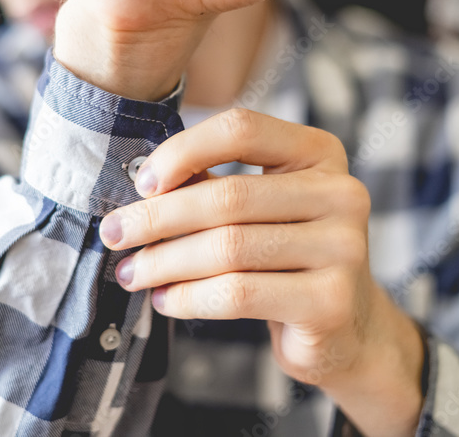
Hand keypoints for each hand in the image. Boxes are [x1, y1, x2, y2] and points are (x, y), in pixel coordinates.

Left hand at [99, 109, 423, 436]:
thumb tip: (141, 181)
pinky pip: (238, 295)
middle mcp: (342, 192)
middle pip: (228, 195)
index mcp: (319, 153)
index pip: (241, 129)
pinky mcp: (331, 302)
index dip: (183, 150)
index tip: (142, 183)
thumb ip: (213, 182)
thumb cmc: (284, 256)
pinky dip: (189, 298)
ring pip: (228, 249)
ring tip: (132, 273)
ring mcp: (344, 248)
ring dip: (164, 262)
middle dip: (157, 217)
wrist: (345, 328)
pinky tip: (165, 300)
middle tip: (113, 234)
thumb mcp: (259, 207)